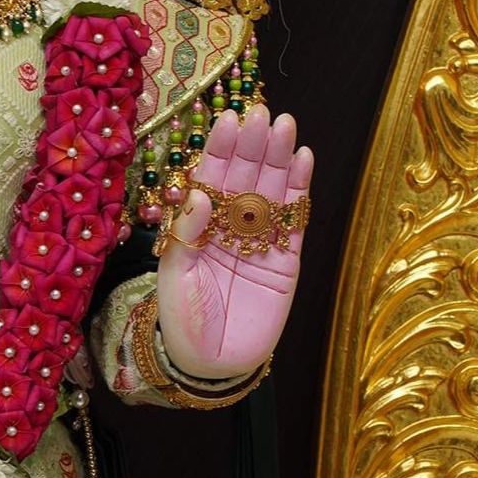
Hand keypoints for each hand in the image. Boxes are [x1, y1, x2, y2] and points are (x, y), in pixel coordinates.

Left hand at [154, 104, 311, 380]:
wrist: (213, 363)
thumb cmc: (184, 321)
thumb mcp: (174, 277)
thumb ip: (186, 235)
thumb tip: (199, 194)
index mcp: (199, 224)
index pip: (211, 177)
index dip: (220, 149)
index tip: (229, 120)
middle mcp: (230, 224)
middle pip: (245, 175)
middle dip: (254, 144)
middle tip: (263, 114)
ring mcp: (260, 238)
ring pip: (272, 189)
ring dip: (280, 157)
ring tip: (286, 127)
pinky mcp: (286, 258)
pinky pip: (293, 219)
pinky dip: (299, 190)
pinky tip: (303, 160)